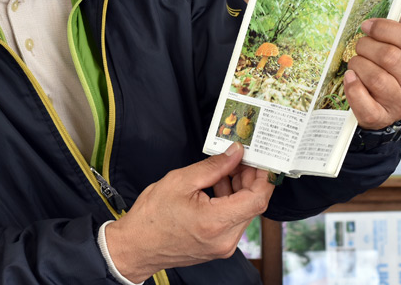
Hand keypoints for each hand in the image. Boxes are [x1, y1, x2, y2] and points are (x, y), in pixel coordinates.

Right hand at [104, 143, 273, 282]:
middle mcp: (225, 239)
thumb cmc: (152, 216)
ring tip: (223, 170)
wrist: (137, 246)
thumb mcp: (180, 181)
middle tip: (239, 158)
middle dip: (249, 178)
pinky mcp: (219, 247)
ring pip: (244, 212)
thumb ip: (213, 167)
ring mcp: (223, 246)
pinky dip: (230, 201)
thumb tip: (235, 153)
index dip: (263, 177)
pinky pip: (233, 220)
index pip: (256, 199)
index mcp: (215, 222)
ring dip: (239, 188)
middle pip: (252, 204)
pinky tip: (216, 186)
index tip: (260, 159)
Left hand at [344, 7, 400, 129]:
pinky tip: (350, 77)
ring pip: (374, 76)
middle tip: (360, 45)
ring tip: (356, 61)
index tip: (367, 26)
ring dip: (357, 63)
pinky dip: (352, 86)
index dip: (385, 28)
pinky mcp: (381, 116)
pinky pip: (362, 100)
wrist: (387, 104)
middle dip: (366, 45)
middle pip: (389, 56)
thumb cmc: (396, 69)